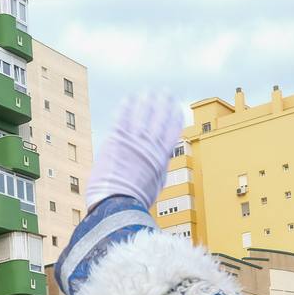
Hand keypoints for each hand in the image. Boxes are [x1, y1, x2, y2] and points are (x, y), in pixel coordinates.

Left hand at [85, 91, 183, 210]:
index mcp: (161, 158)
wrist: (118, 204)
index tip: (176, 107)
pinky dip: (127, 106)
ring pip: (142, 115)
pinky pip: (123, 118)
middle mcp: (150, 146)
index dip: (174, 117)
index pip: (172, 131)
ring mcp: (134, 142)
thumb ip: (157, 170)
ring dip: (146, 101)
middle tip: (165, 91)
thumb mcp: (154, 185)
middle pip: (159, 119)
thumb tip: (161, 164)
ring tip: (148, 90)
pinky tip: (129, 98)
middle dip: (163, 103)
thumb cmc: (134, 201)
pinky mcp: (117, 140)